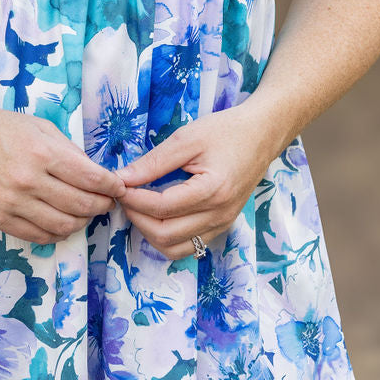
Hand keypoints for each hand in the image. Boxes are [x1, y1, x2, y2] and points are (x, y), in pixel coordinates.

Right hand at [0, 106, 126, 245]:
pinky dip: (58, 233)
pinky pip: (39, 236)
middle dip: (102, 205)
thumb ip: (68, 150)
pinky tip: (62, 223)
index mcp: (42, 153)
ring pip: (63, 226)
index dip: (112, 186)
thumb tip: (94, 172)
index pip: (92, 179)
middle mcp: (29, 181)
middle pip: (82, 206)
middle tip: (107, 201)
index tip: (119, 187)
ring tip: (85, 212)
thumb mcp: (37, 126)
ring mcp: (13, 204)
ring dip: (82, 222)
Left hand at [117, 105, 284, 261]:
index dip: (133, 198)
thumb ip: (153, 162)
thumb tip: (122, 178)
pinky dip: (167, 237)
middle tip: (124, 196)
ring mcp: (223, 224)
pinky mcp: (222, 225)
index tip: (118, 185)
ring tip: (138, 207)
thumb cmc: (226, 131)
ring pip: (175, 248)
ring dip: (150, 232)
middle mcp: (219, 215)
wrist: (262, 135)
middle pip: (165, 234)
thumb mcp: (186, 139)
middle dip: (137, 217)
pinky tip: (157, 215)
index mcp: (212, 191)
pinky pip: (189, 245)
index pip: (161, 207)